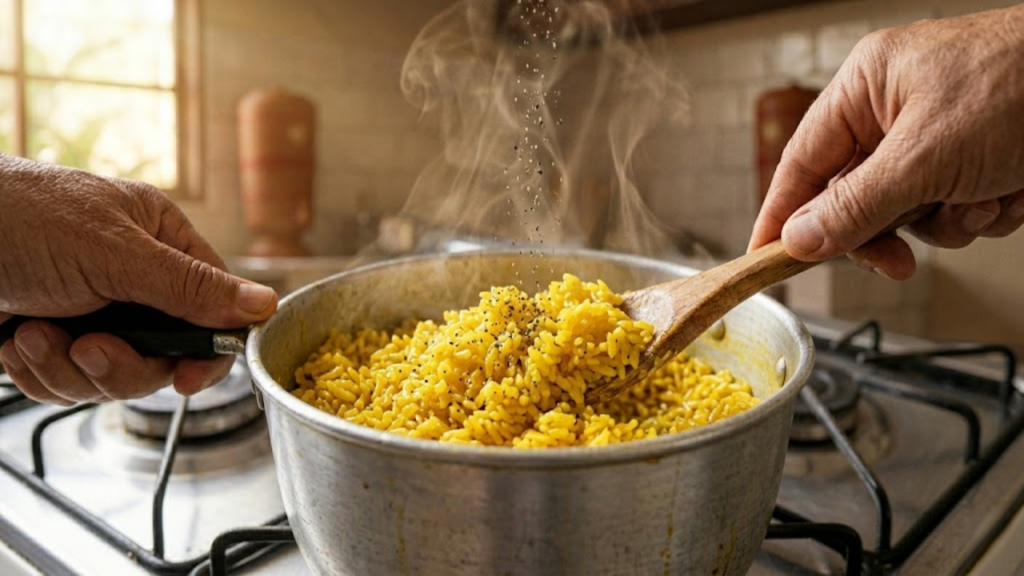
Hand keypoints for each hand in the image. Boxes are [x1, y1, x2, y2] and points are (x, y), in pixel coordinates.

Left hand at [0, 154, 277, 404]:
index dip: (208, 349)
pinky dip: (40, 373)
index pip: (214, 306)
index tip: (188, 378)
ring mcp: (91, 312)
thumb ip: (190, 288)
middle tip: (89, 348)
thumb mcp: (114, 253)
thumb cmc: (17, 216)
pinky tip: (18, 341)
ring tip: (36, 334)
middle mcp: (132, 281)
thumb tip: (264, 304)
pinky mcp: (53, 340)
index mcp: (160, 243)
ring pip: (114, 376)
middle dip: (120, 364)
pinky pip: (69, 384)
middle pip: (163, 355)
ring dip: (69, 368)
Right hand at [749, 6, 1023, 279]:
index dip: (782, 213)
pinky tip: (1008, 192)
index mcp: (866, 87)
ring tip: (983, 198)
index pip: (802, 162)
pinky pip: (951, 211)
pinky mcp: (976, 160)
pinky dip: (980, 215)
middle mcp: (894, 110)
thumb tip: (799, 240)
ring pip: (906, 213)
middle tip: (894, 263)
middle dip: (883, 230)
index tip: (763, 258)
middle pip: (852, 197)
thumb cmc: (1023, 86)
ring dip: (946, 221)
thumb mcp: (926, 156)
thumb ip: (855, 205)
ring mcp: (937, 137)